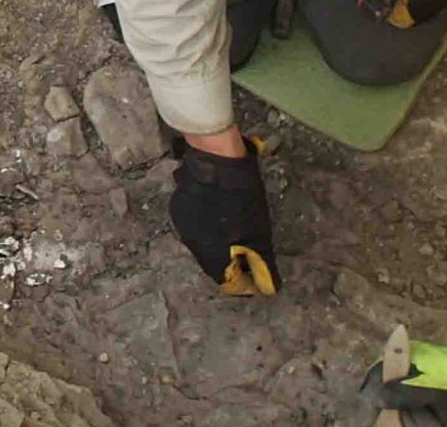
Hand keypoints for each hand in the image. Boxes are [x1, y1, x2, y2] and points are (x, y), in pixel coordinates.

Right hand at [169, 137, 280, 294]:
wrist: (215, 158)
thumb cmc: (241, 197)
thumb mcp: (259, 233)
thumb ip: (262, 263)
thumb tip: (268, 288)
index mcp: (211, 254)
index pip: (226, 282)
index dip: (244, 281)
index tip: (257, 272)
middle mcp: (191, 244)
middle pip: (213, 264)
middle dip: (232, 261)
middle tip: (249, 248)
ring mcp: (181, 224)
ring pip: (202, 244)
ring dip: (219, 242)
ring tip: (236, 227)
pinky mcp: (178, 206)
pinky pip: (194, 225)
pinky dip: (208, 225)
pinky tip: (219, 210)